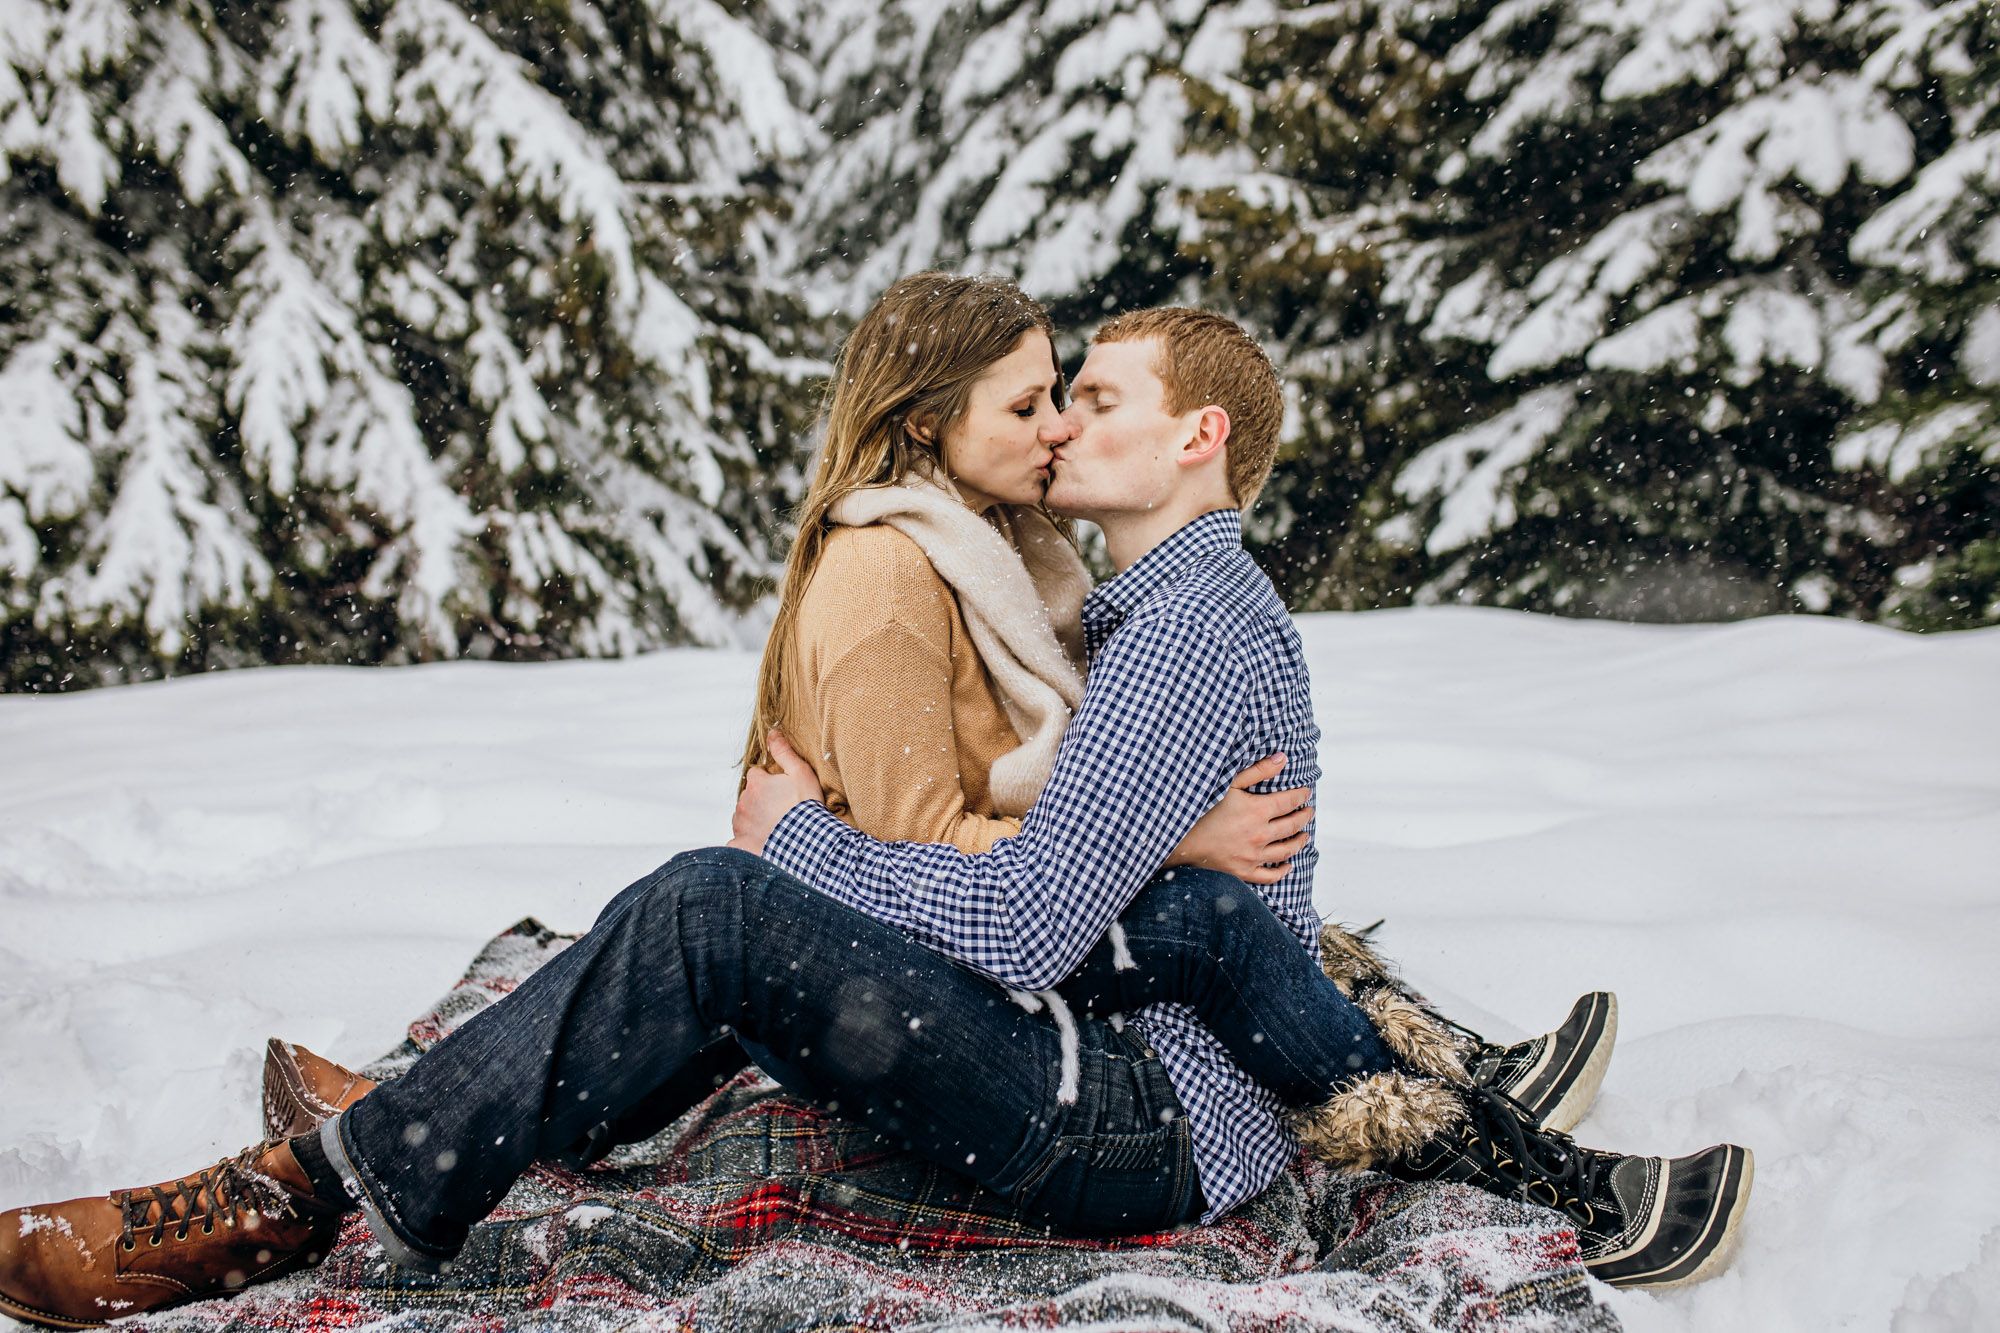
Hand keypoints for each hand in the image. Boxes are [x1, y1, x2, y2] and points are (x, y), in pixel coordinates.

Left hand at [728, 731, 825, 855]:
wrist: (807, 841)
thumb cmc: (805, 808)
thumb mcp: (801, 773)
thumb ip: (784, 752)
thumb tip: (772, 732)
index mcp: (756, 784)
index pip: (756, 775)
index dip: (769, 780)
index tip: (783, 790)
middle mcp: (744, 802)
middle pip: (749, 796)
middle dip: (762, 800)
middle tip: (782, 810)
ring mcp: (740, 824)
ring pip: (743, 817)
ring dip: (754, 819)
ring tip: (776, 828)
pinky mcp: (741, 844)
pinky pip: (736, 842)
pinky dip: (744, 842)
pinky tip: (759, 843)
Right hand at [1166, 753, 1312, 884]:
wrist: (1179, 839)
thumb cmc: (1201, 807)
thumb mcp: (1229, 784)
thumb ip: (1257, 771)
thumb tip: (1283, 758)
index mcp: (1258, 810)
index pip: (1290, 801)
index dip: (1301, 796)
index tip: (1306, 793)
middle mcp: (1261, 835)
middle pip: (1292, 825)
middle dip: (1304, 817)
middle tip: (1309, 812)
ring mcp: (1253, 856)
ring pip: (1286, 851)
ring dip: (1299, 842)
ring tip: (1304, 835)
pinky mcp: (1244, 872)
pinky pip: (1270, 876)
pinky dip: (1282, 871)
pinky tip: (1288, 866)